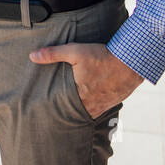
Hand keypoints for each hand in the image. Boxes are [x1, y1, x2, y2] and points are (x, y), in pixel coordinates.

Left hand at [30, 42, 144, 119]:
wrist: (131, 62)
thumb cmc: (102, 57)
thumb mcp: (75, 52)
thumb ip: (53, 54)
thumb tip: (32, 56)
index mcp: (79, 97)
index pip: (62, 110)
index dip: (55, 110)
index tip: (48, 109)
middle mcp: (91, 106)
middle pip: (75, 113)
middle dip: (68, 111)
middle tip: (60, 108)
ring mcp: (104, 106)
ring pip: (88, 113)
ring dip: (82, 109)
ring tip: (74, 104)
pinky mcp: (113, 103)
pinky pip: (100, 109)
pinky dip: (94, 105)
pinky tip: (92, 99)